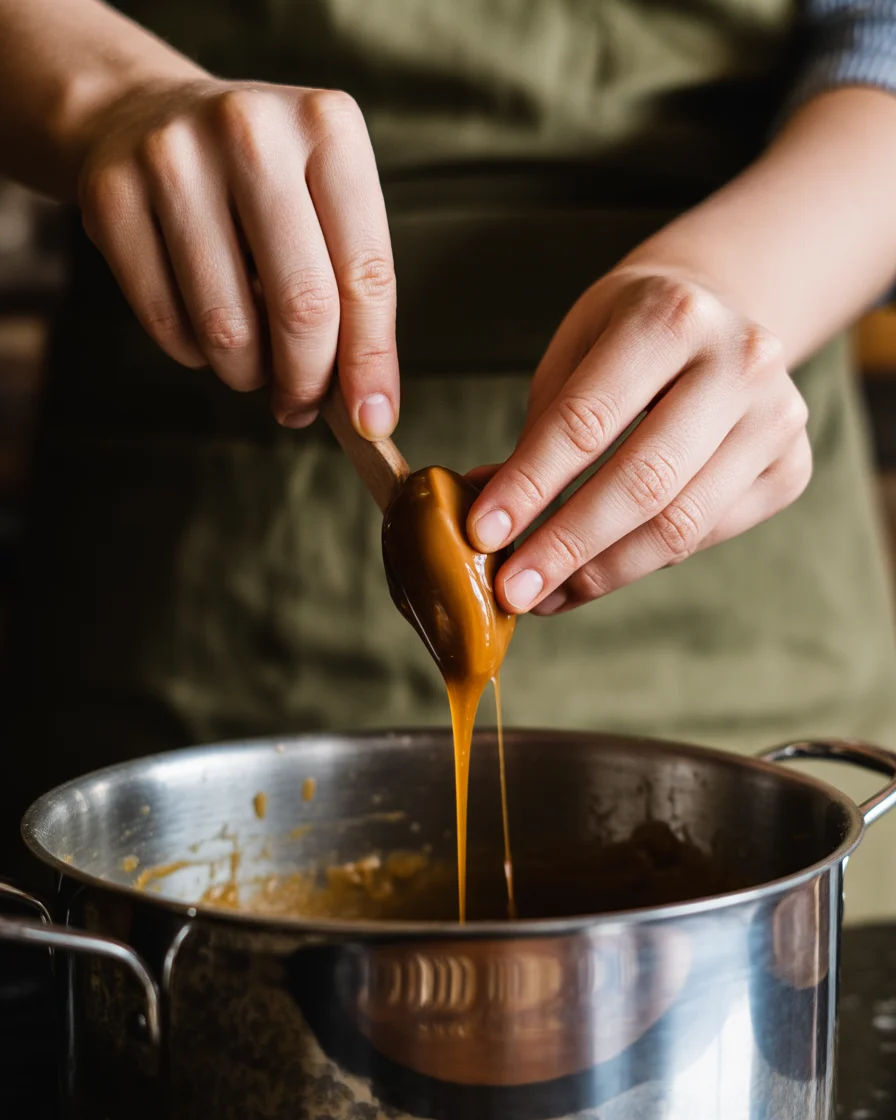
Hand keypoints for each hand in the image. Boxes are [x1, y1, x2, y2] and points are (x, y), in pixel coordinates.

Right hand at [77, 79, 397, 435]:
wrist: (143, 116)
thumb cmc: (259, 181)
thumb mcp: (324, 205)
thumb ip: (352, 295)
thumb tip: (366, 405)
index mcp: (328, 127)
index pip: (365, 273)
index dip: (370, 360)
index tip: (372, 419)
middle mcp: (252, 130)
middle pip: (302, 306)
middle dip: (307, 380)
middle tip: (301, 404)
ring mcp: (173, 157)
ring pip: (229, 327)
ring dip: (247, 373)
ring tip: (252, 362)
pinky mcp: (111, 194)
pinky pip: (166, 322)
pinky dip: (194, 353)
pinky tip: (202, 331)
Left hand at [467, 269, 810, 614]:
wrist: (720, 316)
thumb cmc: (628, 337)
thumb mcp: (573, 356)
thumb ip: (538, 435)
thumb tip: (486, 516)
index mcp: (669, 316)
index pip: (586, 422)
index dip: (529, 485)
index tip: (482, 535)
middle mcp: (739, 361)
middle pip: (642, 481)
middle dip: (566, 545)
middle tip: (512, 589)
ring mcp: (777, 418)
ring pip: (680, 524)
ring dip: (602, 571)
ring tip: (546, 596)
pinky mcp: (791, 467)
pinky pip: (706, 536)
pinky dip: (642, 563)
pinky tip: (593, 575)